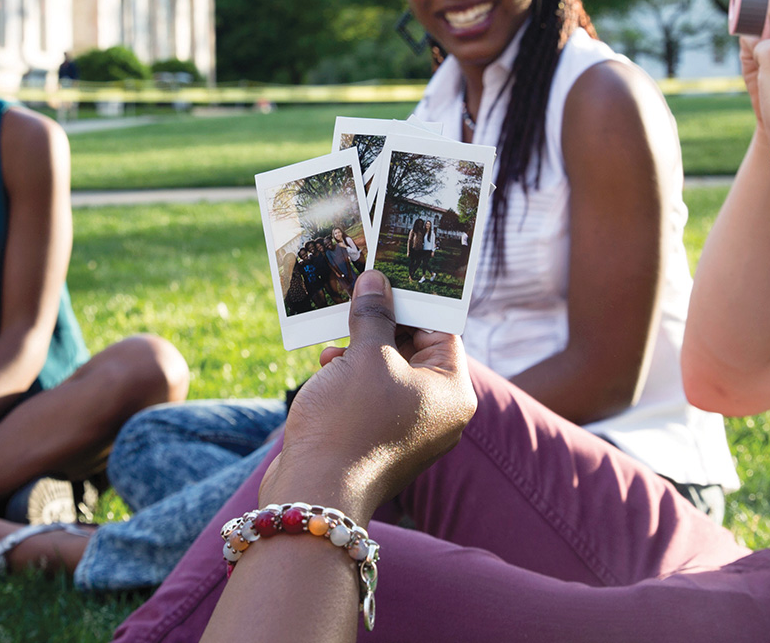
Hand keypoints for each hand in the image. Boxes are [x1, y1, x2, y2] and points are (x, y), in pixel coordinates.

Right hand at [260, 272, 475, 523]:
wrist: (317, 492)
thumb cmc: (351, 422)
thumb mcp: (364, 357)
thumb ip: (374, 315)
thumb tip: (376, 281)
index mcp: (453, 392)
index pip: (441, 331)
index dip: (413, 302)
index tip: (385, 277)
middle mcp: (439, 412)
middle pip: (415, 350)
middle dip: (381, 324)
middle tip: (355, 298)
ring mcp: (410, 429)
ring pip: (389, 372)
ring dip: (361, 349)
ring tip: (333, 339)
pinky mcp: (379, 440)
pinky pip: (373, 395)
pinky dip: (352, 376)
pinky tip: (327, 366)